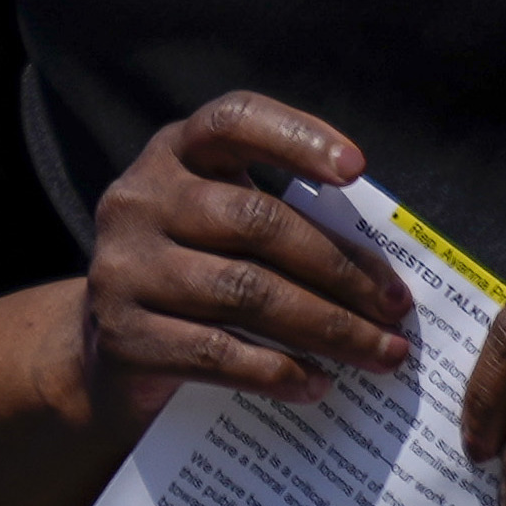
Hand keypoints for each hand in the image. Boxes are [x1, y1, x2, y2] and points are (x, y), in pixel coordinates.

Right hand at [70, 95, 415, 436]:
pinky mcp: (121, 334)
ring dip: (329, 328)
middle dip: (341, 268)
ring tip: (382, 354)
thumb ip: (283, 225)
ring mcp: (122, 267)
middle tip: (396, 308)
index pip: (233, 121)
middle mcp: (138, 200)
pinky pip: (217, 353)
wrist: (108, 351)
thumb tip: (385, 273)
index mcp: (174, 155)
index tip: (358, 170)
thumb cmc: (198, 276)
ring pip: (244, 292)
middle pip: (255, 221)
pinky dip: (279, 372)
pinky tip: (317, 384)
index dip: (296, 138)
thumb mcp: (225, 229)